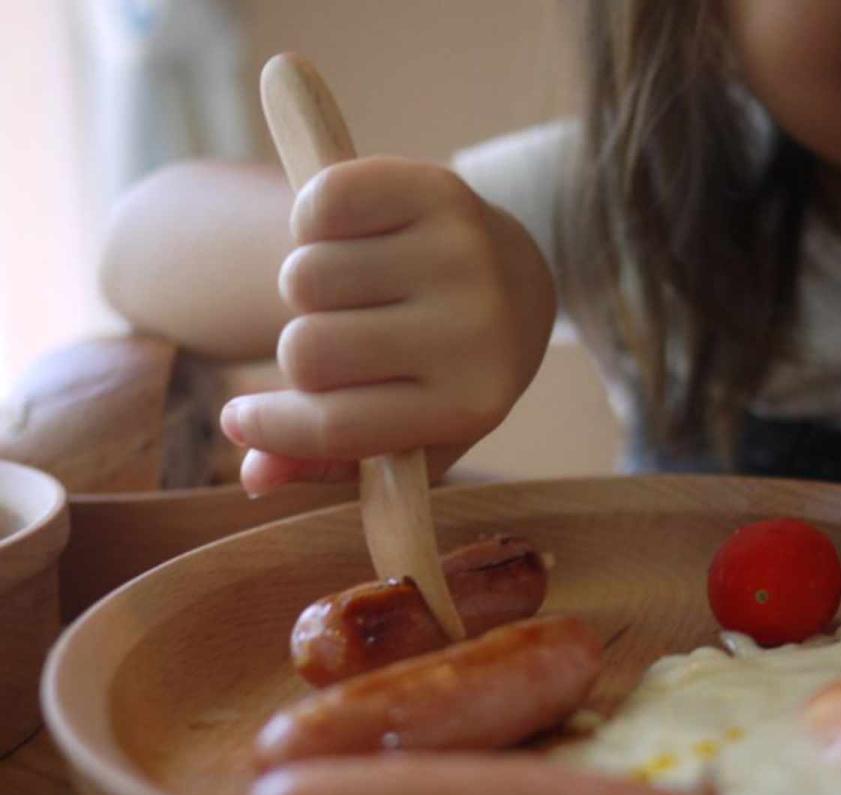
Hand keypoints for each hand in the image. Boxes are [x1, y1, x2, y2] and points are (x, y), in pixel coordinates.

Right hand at [220, 156, 555, 495]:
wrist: (516, 286)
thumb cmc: (444, 373)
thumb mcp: (404, 432)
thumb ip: (329, 458)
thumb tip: (256, 474)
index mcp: (468, 405)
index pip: (334, 426)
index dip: (269, 428)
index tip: (239, 418)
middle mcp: (475, 330)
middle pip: (306, 351)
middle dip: (298, 353)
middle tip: (330, 342)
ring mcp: (460, 253)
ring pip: (305, 276)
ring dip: (308, 287)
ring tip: (349, 292)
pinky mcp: (439, 188)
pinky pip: (321, 202)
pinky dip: (313, 222)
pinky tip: (351, 240)